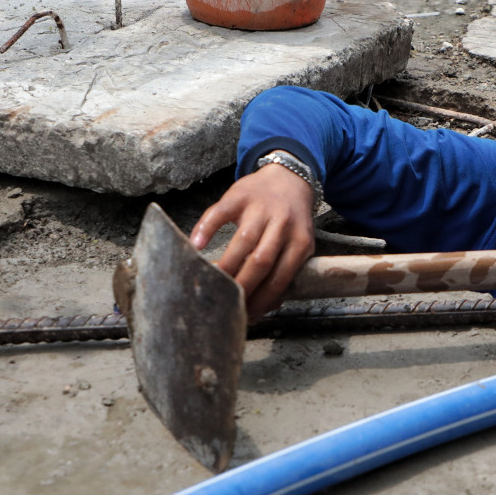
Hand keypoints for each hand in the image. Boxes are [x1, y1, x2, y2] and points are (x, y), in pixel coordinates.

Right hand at [189, 163, 315, 320]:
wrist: (287, 178)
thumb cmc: (289, 221)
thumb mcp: (298, 244)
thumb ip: (284, 271)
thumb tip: (263, 308)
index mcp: (300, 242)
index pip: (280, 277)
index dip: (262, 300)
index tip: (246, 316)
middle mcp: (283, 224)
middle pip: (261, 261)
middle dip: (242, 287)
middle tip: (225, 304)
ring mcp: (260, 208)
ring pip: (243, 241)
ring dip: (226, 265)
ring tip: (211, 282)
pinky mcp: (239, 195)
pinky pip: (219, 213)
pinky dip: (206, 229)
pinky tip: (195, 246)